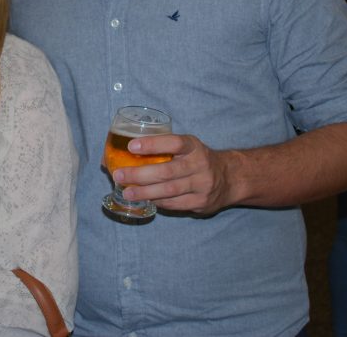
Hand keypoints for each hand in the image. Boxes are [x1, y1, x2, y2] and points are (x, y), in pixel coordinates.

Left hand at [113, 133, 234, 215]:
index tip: (131, 146)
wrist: (229, 178)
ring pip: (169, 191)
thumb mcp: (185, 146)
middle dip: (140, 174)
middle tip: (119, 175)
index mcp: (194, 146)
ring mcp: (202, 185)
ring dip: (145, 192)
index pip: (174, 143)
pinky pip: (174, 204)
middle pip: (167, 171)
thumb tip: (118, 153)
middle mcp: (200, 164)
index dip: (153, 144)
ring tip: (127, 192)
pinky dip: (157, 202)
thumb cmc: (196, 159)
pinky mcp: (201, 202)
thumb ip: (160, 148)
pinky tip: (145, 200)